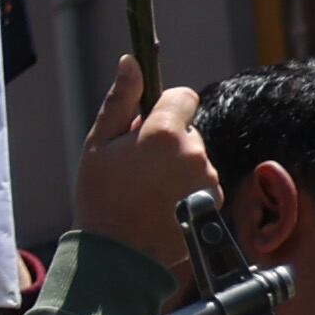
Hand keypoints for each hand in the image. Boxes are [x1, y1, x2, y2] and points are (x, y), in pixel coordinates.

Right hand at [72, 59, 211, 271]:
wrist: (119, 252)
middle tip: (136, 166)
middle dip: (166, 140)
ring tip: (146, 189)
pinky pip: (201, 180)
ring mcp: (208, 177)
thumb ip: (121, 100)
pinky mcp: (215, 200)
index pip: (183, 96)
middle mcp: (195, 152)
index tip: (145, 125)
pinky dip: (185, 187)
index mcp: (166, 133)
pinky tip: (161, 204)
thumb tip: (131, 62)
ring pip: (194, 156)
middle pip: (186, 129)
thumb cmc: (101, 196)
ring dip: (176, 165)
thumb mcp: (99, 143)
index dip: (164, 106)